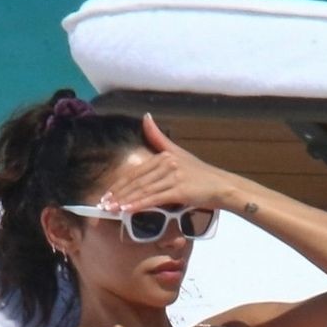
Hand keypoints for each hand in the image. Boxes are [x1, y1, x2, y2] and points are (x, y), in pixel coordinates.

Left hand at [98, 114, 238, 213]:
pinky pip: (155, 198)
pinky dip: (140, 204)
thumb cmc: (202, 174)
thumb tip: (146, 117)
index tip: (107, 194)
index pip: (136, 172)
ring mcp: (173, 177)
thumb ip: (159, 137)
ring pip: (143, 190)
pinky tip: (128, 210)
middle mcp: (167, 164)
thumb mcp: (179, 152)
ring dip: (125, 200)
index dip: (120, 184)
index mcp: (164, 156)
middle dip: (118, 194)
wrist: (223, 186)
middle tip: (103, 205)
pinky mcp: (180, 191)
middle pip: (137, 181)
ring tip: (111, 209)